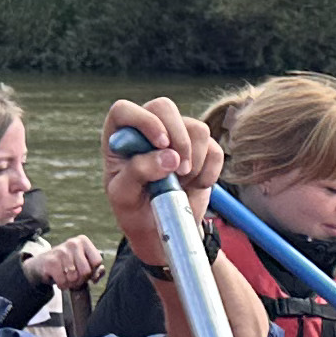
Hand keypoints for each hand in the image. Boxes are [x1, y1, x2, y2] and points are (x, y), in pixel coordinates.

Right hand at [29, 235, 102, 291]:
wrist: (42, 263)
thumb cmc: (67, 264)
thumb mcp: (83, 263)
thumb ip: (96, 269)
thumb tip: (97, 275)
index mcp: (83, 241)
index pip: (97, 261)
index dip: (93, 272)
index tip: (86, 273)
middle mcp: (73, 243)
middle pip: (86, 271)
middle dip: (81, 280)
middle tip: (75, 279)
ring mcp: (61, 251)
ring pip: (74, 277)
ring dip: (71, 283)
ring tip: (67, 279)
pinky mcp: (51, 261)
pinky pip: (63, 281)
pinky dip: (62, 285)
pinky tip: (60, 280)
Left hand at [101, 98, 221, 254]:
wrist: (159, 229)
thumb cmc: (133, 209)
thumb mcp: (124, 196)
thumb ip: (138, 173)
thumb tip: (170, 157)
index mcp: (120, 136)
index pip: (124, 110)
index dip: (144, 121)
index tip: (160, 144)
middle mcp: (148, 128)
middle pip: (164, 107)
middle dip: (178, 139)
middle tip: (179, 170)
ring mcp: (177, 136)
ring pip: (197, 128)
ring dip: (194, 161)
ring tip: (181, 184)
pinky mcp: (202, 149)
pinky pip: (215, 150)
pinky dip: (209, 172)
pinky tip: (194, 186)